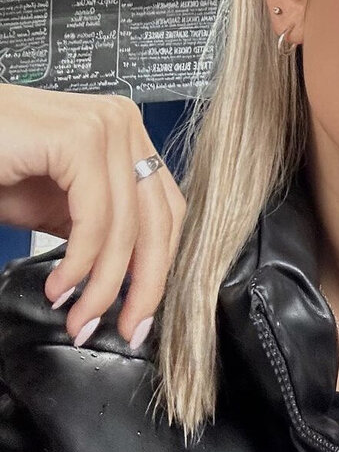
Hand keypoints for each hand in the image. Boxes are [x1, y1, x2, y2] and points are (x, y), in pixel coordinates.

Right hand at [0, 84, 185, 347]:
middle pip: (159, 219)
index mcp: (127, 136)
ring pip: (127, 224)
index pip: (167, 210)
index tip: (142, 313)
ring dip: (104, 285)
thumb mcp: (58, 205)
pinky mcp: (79, 138)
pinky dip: (81, 261)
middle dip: (145, 286)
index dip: (161, 267)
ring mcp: (105, 126)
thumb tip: (130, 277)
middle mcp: (124, 123)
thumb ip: (99, 230)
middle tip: (125, 328)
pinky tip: (61, 285)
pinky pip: (95, 217)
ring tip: (80, 315)